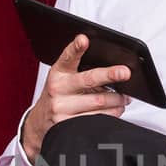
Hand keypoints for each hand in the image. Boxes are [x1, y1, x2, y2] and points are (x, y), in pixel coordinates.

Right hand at [20, 34, 130, 164]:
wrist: (40, 123)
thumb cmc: (59, 96)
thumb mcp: (63, 79)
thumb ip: (81, 71)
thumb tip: (113, 72)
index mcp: (58, 73)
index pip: (67, 57)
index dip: (76, 48)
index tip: (84, 39)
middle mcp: (58, 89)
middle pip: (89, 80)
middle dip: (109, 75)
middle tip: (125, 72)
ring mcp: (62, 108)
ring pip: (98, 102)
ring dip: (117, 99)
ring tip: (125, 97)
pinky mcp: (68, 125)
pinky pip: (97, 118)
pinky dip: (112, 113)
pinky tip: (117, 108)